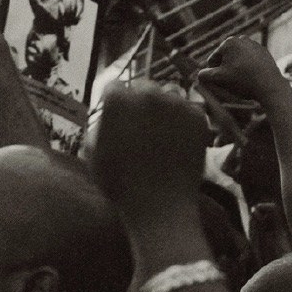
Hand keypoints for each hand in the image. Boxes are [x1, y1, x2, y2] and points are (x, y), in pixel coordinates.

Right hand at [91, 81, 208, 230]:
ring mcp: (176, 103)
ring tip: (161, 134)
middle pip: (142, 87)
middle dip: (139, 102)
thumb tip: (107, 115)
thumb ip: (98, 125)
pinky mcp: (198, 116)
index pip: (113, 87)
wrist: (159, 205)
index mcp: (118, 99)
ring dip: (163, 109)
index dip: (113, 103)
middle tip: (141, 126)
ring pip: (168, 96)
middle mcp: (148, 93)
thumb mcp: (93, 152)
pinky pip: (188, 110)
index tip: (117, 116)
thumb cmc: (119, 183)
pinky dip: (183, 121)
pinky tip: (177, 141)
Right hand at [198, 36, 285, 105]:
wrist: (270, 86)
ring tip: (243, 81)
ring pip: (238, 61)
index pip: (213, 60)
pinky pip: (250, 63)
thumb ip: (204, 75)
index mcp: (229, 42)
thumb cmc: (243, 81)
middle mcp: (242, 39)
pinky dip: (248, 70)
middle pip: (226, 59)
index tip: (225, 82)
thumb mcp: (218, 79)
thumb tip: (199, 74)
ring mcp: (255, 45)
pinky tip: (252, 79)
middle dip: (226, 70)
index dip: (215, 74)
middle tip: (234, 82)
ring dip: (236, 70)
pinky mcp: (264, 53)